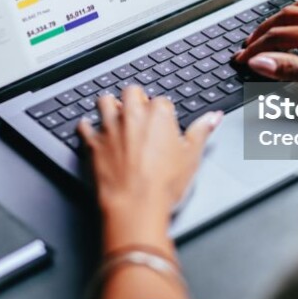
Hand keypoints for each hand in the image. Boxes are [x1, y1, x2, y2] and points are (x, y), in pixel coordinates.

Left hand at [78, 86, 221, 251]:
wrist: (136, 206)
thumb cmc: (164, 185)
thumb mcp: (192, 156)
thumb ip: (202, 131)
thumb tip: (213, 117)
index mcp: (158, 114)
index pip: (161, 101)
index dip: (163, 113)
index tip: (164, 124)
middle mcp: (132, 115)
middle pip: (131, 92)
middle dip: (135, 100)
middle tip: (141, 117)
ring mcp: (110, 127)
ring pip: (105, 101)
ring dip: (110, 106)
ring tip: (116, 117)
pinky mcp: (93, 143)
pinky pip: (84, 126)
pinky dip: (87, 127)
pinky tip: (92, 130)